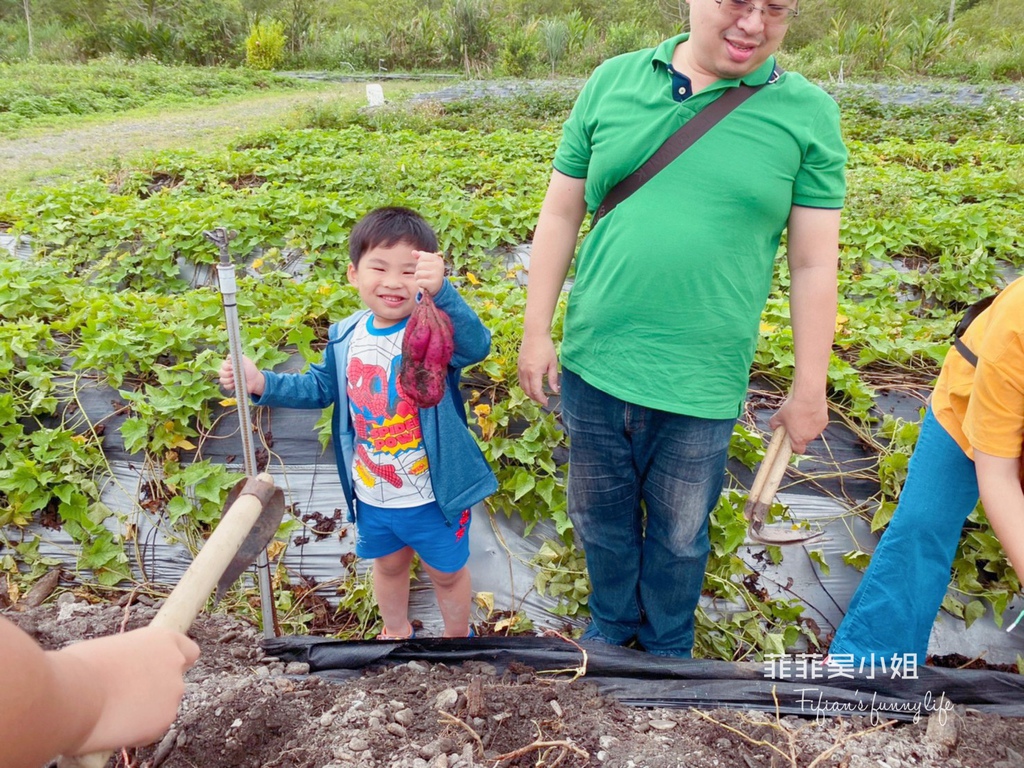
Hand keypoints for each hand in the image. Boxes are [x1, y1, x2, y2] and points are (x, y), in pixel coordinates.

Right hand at [56, 626, 199, 753]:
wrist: (71, 695)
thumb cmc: (79, 669)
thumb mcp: (109, 650)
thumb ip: (130, 661)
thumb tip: (124, 673)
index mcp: (162, 640)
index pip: (188, 652)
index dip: (173, 664)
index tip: (159, 673)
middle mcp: (174, 664)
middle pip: (174, 683)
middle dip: (155, 692)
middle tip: (125, 698)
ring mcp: (172, 693)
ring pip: (163, 707)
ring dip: (146, 712)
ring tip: (112, 712)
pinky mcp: (164, 720)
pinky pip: (152, 729)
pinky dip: (137, 731)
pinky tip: (114, 726)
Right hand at [219, 356, 264, 396]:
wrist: (255, 380)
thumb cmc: (251, 370)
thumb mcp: (246, 361)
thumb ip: (238, 357)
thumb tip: (228, 356)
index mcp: (230, 365)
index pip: (223, 365)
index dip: (226, 367)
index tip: (232, 367)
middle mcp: (228, 371)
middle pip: (220, 372)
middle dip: (227, 374)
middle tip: (234, 374)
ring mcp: (228, 379)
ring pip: (222, 380)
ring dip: (229, 380)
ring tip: (236, 379)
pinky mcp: (230, 386)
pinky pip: (225, 386)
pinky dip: (230, 385)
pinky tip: (236, 384)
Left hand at [413, 250, 444, 296]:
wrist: (437, 286)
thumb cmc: (430, 272)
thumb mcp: (427, 262)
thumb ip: (420, 256)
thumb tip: (413, 252)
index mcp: (437, 259)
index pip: (422, 257)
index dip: (420, 262)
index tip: (426, 266)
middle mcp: (438, 266)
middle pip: (419, 265)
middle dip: (418, 270)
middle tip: (425, 274)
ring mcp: (436, 275)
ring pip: (418, 274)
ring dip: (418, 278)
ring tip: (424, 279)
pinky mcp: (433, 284)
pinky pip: (419, 282)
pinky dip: (419, 284)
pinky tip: (424, 284)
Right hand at [517, 333, 559, 406]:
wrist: (534, 334)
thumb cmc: (546, 347)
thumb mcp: (553, 363)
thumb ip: (553, 378)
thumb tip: (555, 390)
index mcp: (534, 373)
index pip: (536, 392)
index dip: (541, 399)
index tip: (546, 402)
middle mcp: (525, 372)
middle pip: (528, 391)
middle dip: (535, 398)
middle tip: (543, 400)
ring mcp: (520, 368)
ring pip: (522, 386)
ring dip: (529, 393)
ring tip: (537, 394)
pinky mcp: (519, 365)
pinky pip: (520, 379)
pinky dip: (525, 385)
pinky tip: (531, 385)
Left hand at [768, 395, 827, 453]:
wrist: (809, 397)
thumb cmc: (793, 408)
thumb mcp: (779, 415)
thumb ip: (774, 423)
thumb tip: (772, 426)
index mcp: (798, 439)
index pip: (798, 450)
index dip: (794, 447)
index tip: (790, 440)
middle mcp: (810, 437)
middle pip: (805, 439)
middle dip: (800, 433)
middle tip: (794, 422)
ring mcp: (819, 429)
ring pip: (812, 430)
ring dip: (808, 425)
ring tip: (802, 413)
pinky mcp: (825, 421)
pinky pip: (818, 422)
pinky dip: (814, 418)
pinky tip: (810, 409)